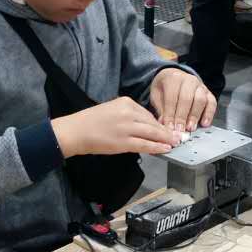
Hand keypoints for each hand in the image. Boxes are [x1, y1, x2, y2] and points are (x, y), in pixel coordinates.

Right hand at [51, 97, 179, 157]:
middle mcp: (128, 112)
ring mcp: (126, 127)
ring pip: (152, 133)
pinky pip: (144, 144)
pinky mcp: (123, 142)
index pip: (147, 113)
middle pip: (152, 123)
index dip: (159, 124)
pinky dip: (156, 147)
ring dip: (165, 140)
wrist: (74, 131)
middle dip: (166, 132)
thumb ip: (128, 115)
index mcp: (125, 102)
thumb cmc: (90, 122)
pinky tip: (164, 149)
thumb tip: (146, 126)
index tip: (166, 129)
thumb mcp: (111, 110)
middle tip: (177, 137)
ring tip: (174, 144)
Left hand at [150, 68, 216, 132]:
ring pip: (200, 100)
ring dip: (195, 116)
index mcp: (173, 79)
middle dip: (182, 117)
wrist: (174, 78)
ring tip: (190, 128)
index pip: (171, 98)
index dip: (170, 115)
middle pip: (186, 99)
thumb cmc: (165, 89)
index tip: (169, 128)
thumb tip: (164, 125)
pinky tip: (204, 124)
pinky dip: (209, 114)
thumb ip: (161, 110)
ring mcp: (200, 86)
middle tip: (179, 130)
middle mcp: (188, 80)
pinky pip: (212, 103)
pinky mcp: (209, 94)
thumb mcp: (157, 96)